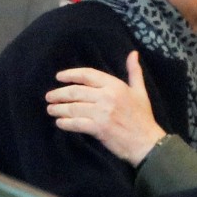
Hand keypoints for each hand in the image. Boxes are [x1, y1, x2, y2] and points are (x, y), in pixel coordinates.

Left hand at [45, 50, 165, 165]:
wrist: (147, 142)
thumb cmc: (142, 117)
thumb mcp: (140, 91)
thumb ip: (134, 71)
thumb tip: (133, 53)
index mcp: (115, 85)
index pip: (87, 75)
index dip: (71, 74)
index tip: (59, 77)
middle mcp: (107, 96)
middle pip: (76, 92)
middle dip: (59, 94)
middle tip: (49, 97)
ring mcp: (102, 113)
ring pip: (74, 108)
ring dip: (59, 109)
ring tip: (51, 110)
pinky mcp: (99, 128)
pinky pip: (77, 123)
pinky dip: (66, 123)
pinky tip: (60, 123)